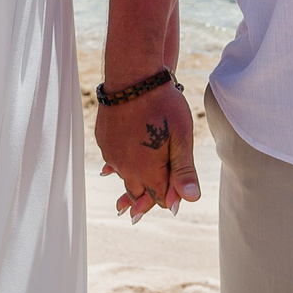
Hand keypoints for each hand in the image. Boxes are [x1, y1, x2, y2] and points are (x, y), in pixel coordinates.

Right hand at [94, 82, 198, 221]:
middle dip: (143, 199)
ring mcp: (112, 153)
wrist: (133, 77)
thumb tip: (189, 200)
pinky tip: (115, 168)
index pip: (160, 198)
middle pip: (138, 192)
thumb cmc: (163, 105)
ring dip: (131, 180)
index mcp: (147, 171)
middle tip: (135, 215)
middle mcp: (125, 167)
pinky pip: (112, 160)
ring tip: (125, 199)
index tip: (174, 198)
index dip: (169, 198)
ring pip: (124, 176)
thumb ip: (183, 171)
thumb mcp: (181, 138)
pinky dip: (118, 164)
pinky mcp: (103, 139)